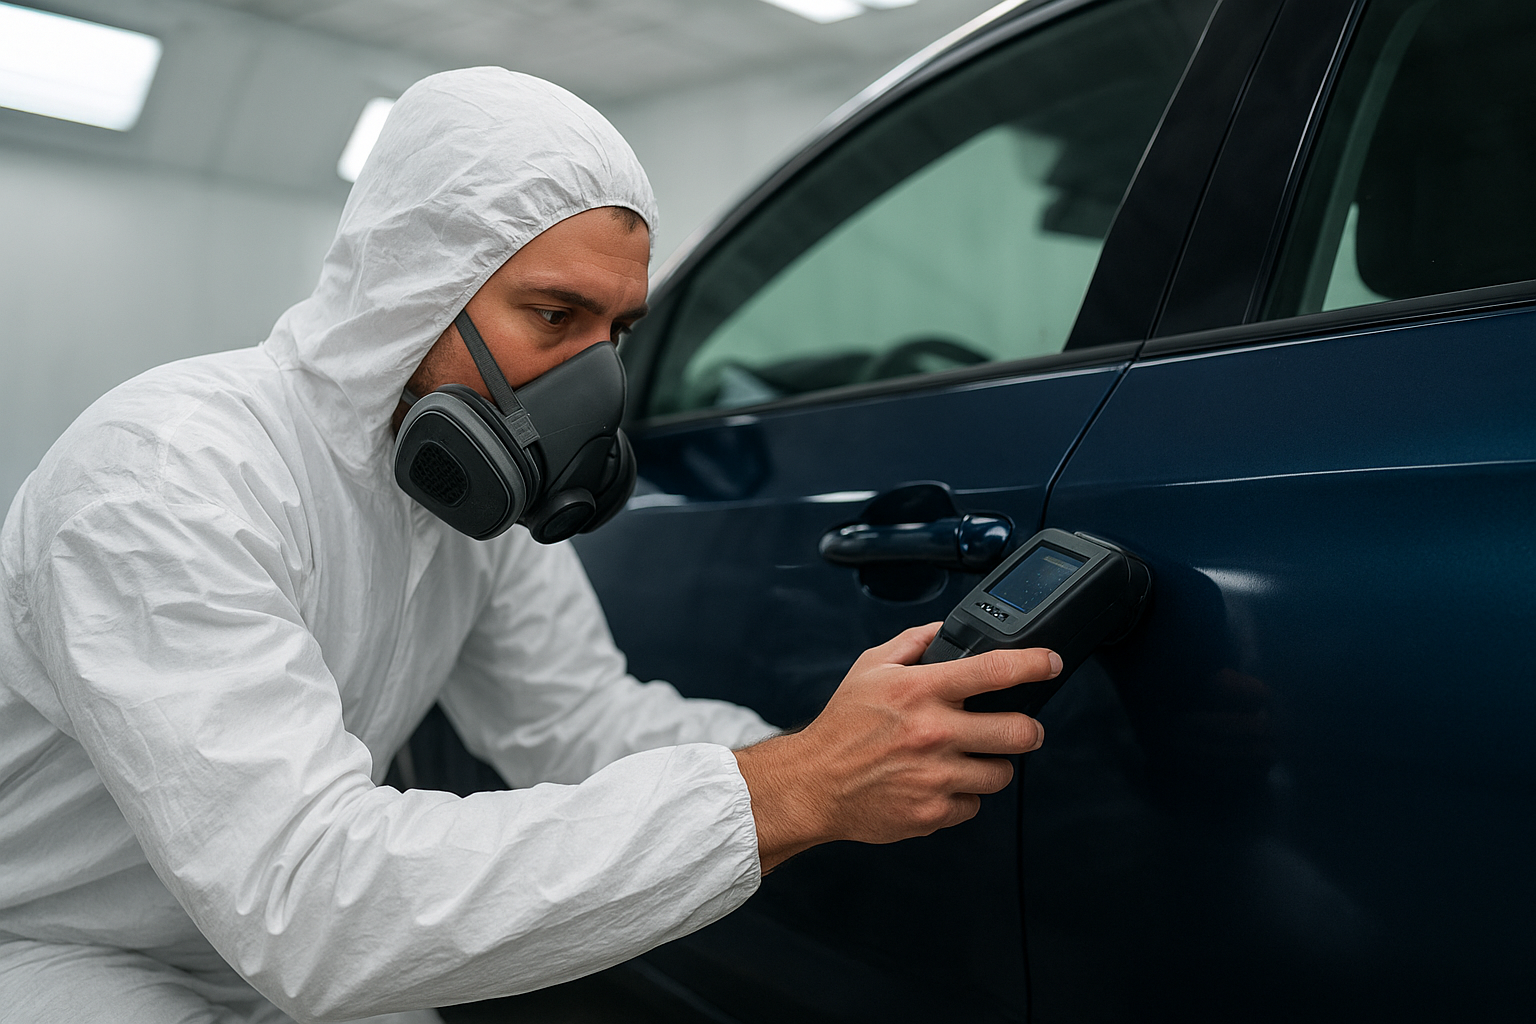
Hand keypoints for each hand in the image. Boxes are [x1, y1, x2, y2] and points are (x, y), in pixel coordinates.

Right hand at [733, 622, 1058, 871]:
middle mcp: (933, 732)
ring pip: (1001, 773)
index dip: (1034, 663)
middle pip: (1019, 732)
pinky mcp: (933, 811)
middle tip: (1021, 728)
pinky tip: (939, 783)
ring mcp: (936, 776)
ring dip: (992, 765)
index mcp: (921, 690)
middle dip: (1028, 729)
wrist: (813, 784)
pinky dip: (963, 795)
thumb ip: (914, 643)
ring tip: (966, 758)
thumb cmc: (841, 727)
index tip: (1050, 662)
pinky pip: (973, 805)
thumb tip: (947, 629)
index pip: (994, 670)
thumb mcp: (870, 668)